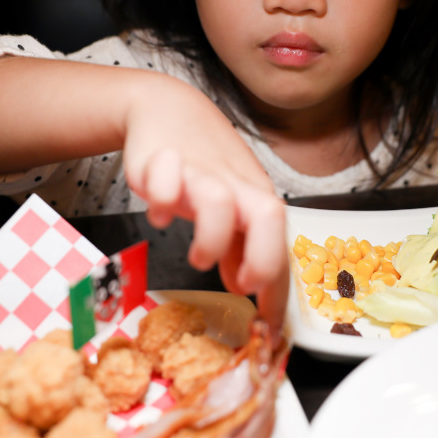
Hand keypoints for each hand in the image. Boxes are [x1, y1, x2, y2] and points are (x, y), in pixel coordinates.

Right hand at [122, 81, 287, 334]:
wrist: (171, 108)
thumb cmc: (206, 163)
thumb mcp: (231, 207)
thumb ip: (239, 247)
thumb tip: (244, 285)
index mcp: (256, 201)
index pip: (279, 247)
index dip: (279, 289)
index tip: (270, 328)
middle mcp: (236, 186)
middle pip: (268, 215)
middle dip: (264, 256)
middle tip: (248, 287)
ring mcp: (201, 172)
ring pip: (219, 200)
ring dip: (213, 235)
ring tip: (198, 258)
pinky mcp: (163, 159)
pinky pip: (166, 176)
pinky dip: (162, 196)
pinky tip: (158, 214)